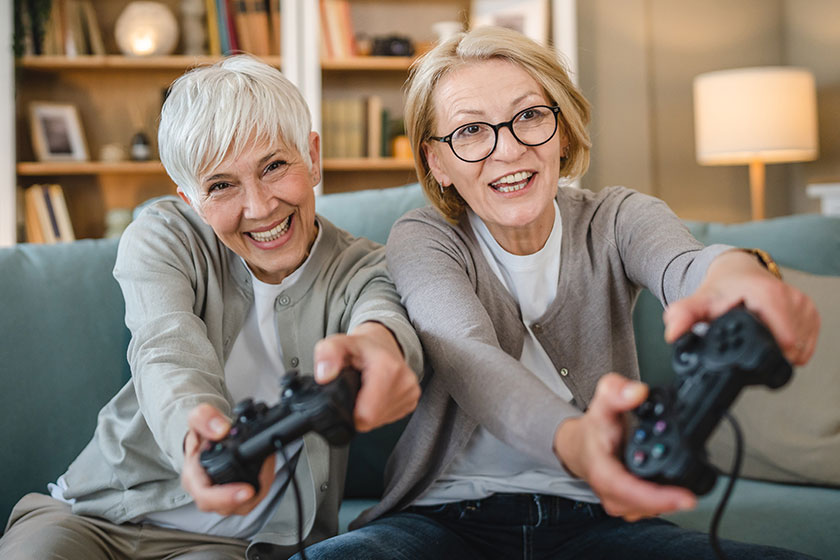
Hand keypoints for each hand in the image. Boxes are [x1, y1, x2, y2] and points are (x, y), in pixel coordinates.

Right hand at [181, 403, 275, 514]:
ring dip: (257, 490)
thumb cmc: (203, 433)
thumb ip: (205, 418)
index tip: (247, 490)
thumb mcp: (198, 417)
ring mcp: (220, 497)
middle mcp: (205, 492)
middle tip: (258, 488)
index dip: (225, 497)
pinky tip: (265, 471)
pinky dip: (261, 486)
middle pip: (225, 507)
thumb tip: (220, 430)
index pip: (205, 495)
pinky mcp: (235, 498)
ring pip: (241, 506)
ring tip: (265, 468)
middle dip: (245, 499)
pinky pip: (250, 500)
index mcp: (193, 476)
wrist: (208, 437)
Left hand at [313, 322, 419, 431]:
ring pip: (380, 421)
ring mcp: (411, 393)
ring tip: (364, 391)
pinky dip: (378, 411)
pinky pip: (388, 418)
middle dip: (357, 411)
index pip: (366, 414)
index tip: (346, 396)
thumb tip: (324, 375)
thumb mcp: (338, 342)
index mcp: (388, 368)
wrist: (383, 342)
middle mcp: (405, 382)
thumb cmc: (361, 346)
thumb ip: (327, 354)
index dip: (349, 412)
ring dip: (368, 411)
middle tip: (354, 390)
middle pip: (372, 420)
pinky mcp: (412, 401)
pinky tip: (375, 395)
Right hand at [553, 373, 695, 520]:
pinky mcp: (628, 506)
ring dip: (668, 499)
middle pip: (645, 505)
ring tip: (680, 483)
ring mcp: (618, 502)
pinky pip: (650, 509)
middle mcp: (609, 492)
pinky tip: (670, 487)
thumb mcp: (601, 405)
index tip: (686, 497)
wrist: (579, 446)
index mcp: (602, 471)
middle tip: (692, 488)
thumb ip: (616, 392)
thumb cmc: (591, 430)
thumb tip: (637, 391)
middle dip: (671, 498)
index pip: (630, 491)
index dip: (658, 497)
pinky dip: (664, 499)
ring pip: (649, 510)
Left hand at [663, 249, 819, 364]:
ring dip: (779, 351)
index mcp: (767, 294)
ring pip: (799, 347)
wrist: (737, 271)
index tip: (751, 357)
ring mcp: (803, 304)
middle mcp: (790, 297)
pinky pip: (807, 343)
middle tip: (747, 343)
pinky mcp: (810, 311)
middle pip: (790, 347)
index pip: (783, 339)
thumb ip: (683, 316)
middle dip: (769, 354)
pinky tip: (771, 337)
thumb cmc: (721, 288)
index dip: (768, 355)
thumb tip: (672, 333)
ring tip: (757, 337)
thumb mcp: (699, 301)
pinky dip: (791, 347)